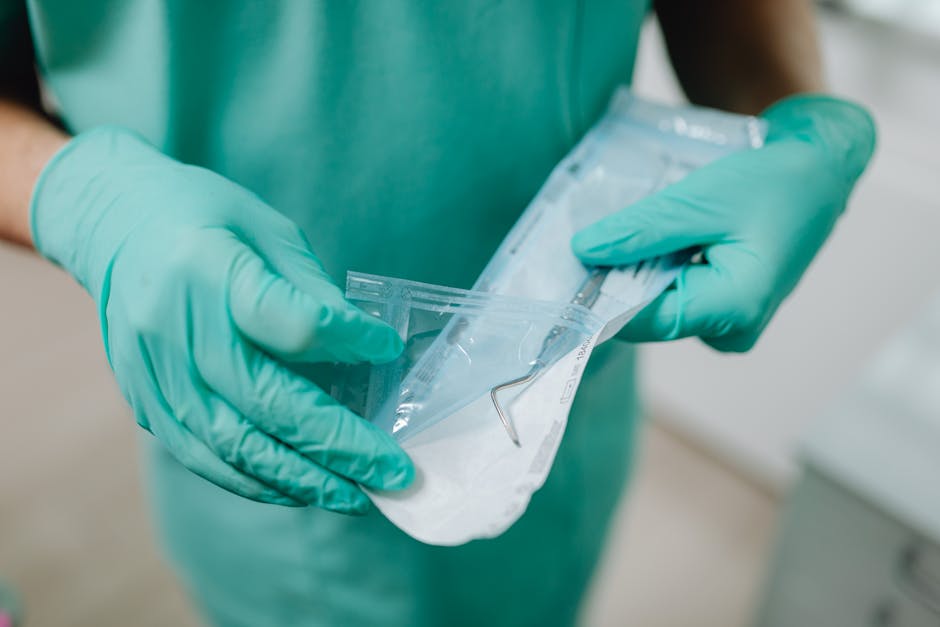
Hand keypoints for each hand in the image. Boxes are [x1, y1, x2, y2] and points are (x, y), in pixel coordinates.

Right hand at [30, 127, 413, 512]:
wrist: (116, 223)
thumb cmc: (210, 220)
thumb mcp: (270, 232)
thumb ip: (313, 294)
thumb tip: (369, 352)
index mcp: (210, 267)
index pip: (293, 323)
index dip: (350, 341)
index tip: (388, 348)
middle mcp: (175, 327)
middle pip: (268, 402)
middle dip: (341, 446)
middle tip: (396, 473)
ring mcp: (154, 372)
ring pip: (236, 445)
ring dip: (304, 480)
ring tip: (359, 496)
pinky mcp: (145, 402)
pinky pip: (205, 456)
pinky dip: (258, 481)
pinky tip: (302, 489)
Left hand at [572, 94, 875, 351]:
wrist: (819, 171)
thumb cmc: (772, 183)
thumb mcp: (698, 200)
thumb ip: (640, 231)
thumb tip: (583, 252)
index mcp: (733, 309)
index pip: (644, 320)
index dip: (600, 298)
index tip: (564, 274)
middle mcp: (733, 330)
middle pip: (651, 315)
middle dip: (616, 281)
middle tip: (584, 245)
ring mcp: (732, 323)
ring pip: (661, 304)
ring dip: (637, 271)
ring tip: (621, 236)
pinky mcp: (727, 307)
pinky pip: (677, 294)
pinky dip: (657, 269)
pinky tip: (649, 241)